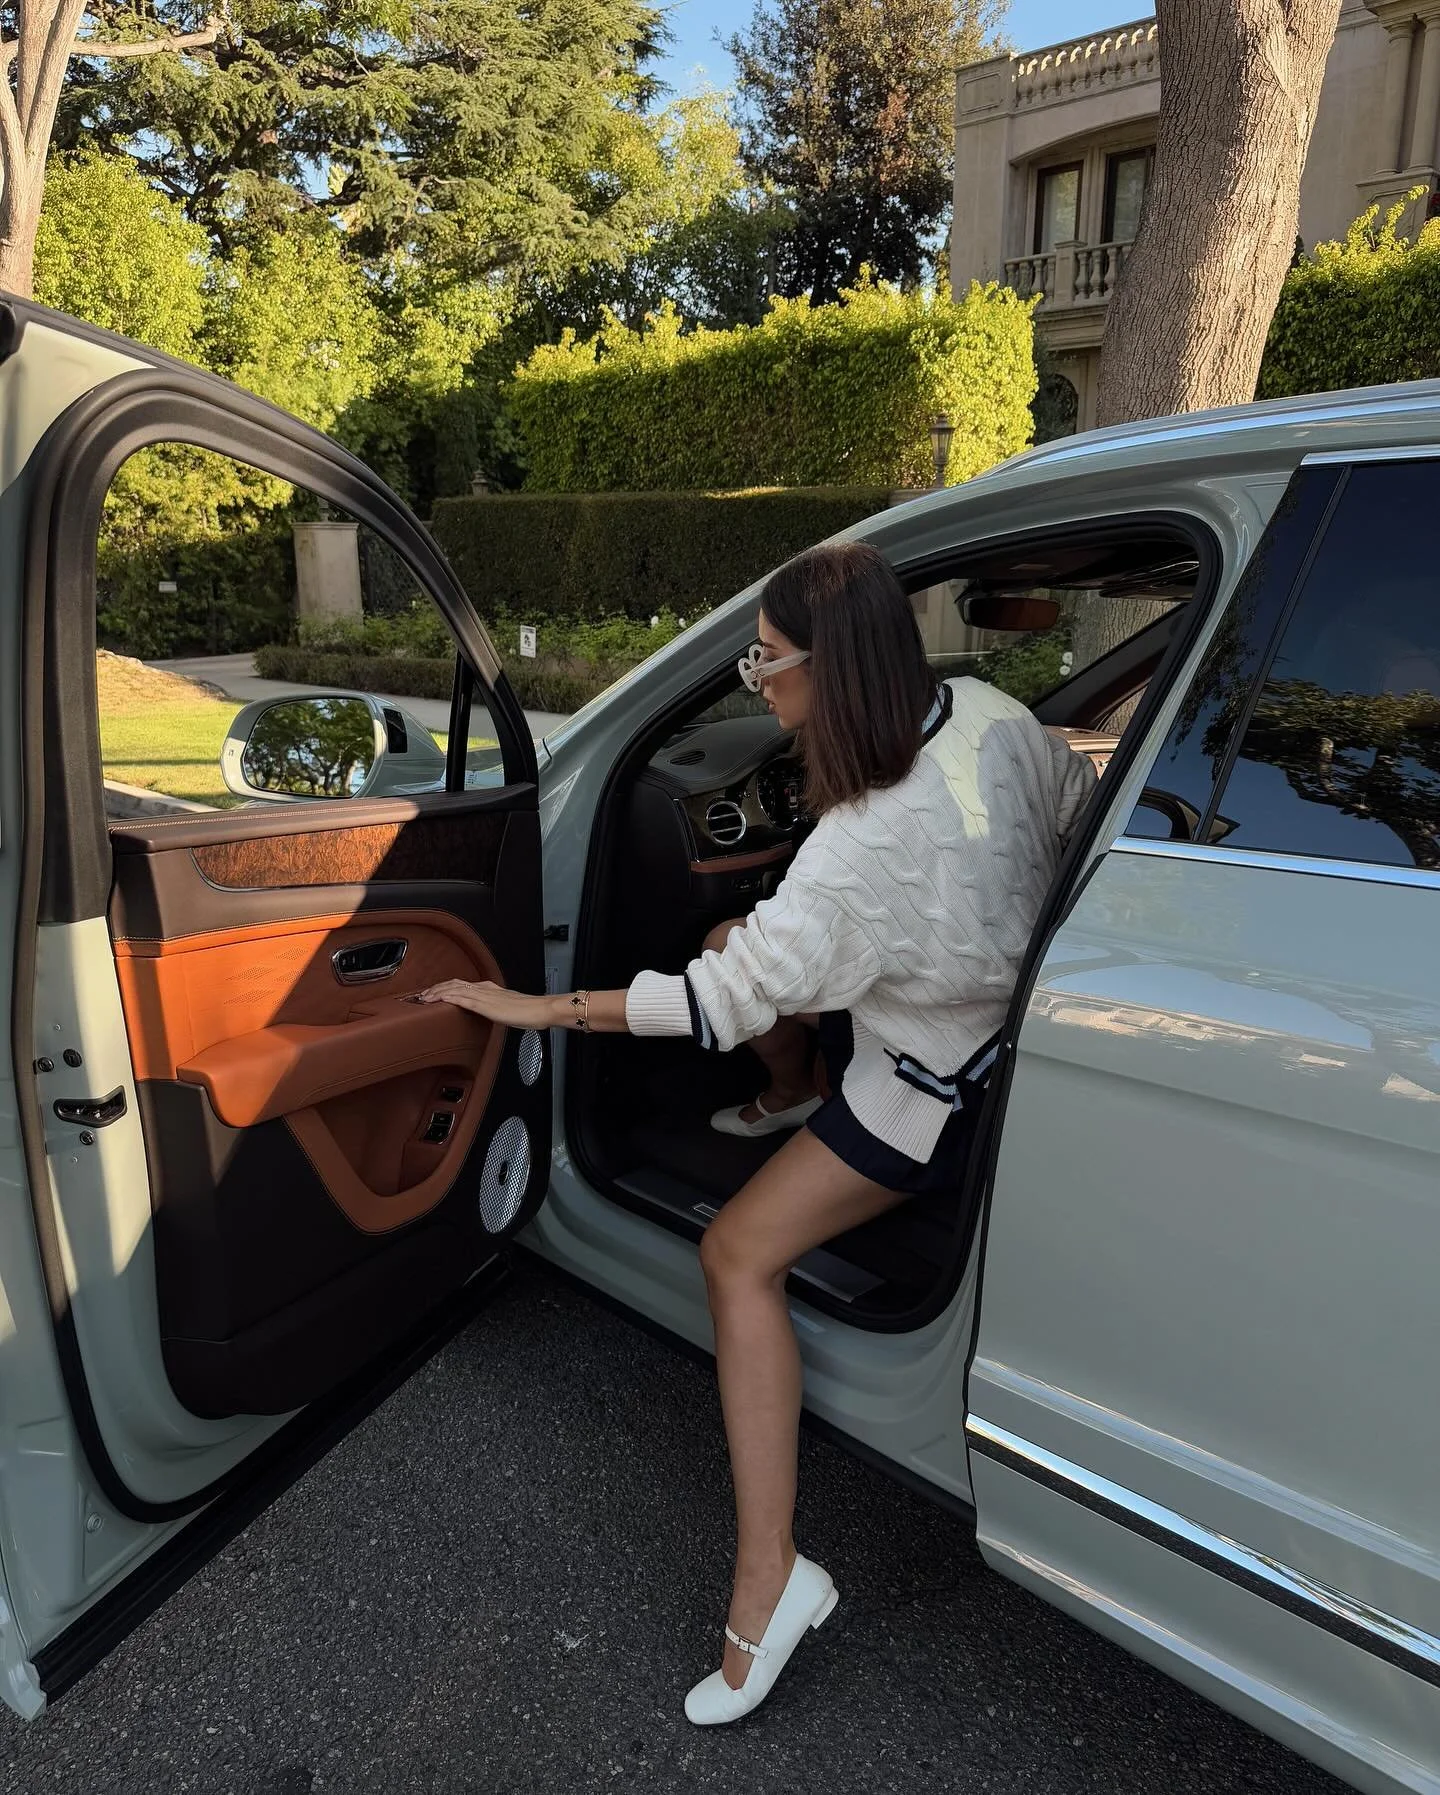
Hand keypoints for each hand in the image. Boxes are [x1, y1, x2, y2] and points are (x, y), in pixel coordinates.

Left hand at [418, 979, 553, 1028]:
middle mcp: (484, 988)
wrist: (539, 1009)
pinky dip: (448, 998)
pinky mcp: (485, 1005)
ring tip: (424, 997)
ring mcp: (484, 996)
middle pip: (454, 984)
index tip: (433, 992)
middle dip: (436, 988)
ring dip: (437, 992)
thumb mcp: (507, 1007)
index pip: (461, 984)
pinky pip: (462, 999)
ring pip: (454, 989)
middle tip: (422, 994)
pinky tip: (439, 1000)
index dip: (445, 987)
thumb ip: (496, 1007)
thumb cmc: (528, 1011)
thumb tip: (490, 1012)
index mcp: (489, 988)